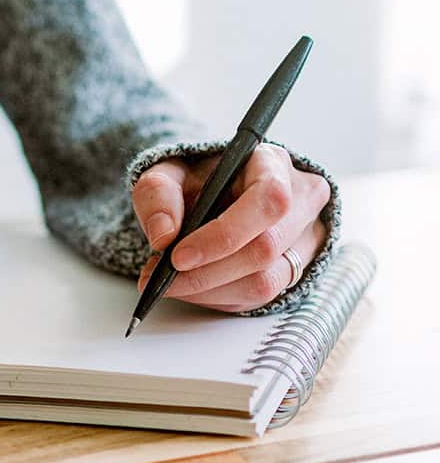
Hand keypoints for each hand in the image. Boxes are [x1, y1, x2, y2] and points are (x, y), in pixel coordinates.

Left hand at [132, 143, 330, 311]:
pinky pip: (259, 298)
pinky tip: (193, 285)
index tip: (178, 257)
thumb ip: (158, 194)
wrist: (211, 194)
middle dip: (206, 271)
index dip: (224, 235)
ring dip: (210, 290)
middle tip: (163, 278)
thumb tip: (163, 235)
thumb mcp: (166, 173)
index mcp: (273, 165)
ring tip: (173, 282)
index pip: (267, 200)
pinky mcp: (294, 270)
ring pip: (265, 282)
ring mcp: (304, 239)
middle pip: (265, 248)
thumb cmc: (195, 180)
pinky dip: (218, 297)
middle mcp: (300, 201)